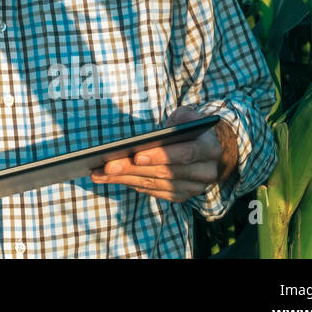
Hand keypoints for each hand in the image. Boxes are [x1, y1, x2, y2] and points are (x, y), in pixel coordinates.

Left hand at [89, 106, 235, 202]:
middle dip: (133, 169)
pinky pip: (155, 192)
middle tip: (106, 165)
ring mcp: (194, 187)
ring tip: (101, 173)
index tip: (136, 156)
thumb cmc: (189, 128)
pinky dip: (133, 184)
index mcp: (210, 148)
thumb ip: (181, 118)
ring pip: (156, 184)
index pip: (185, 154)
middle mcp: (206, 172)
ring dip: (126, 179)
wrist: (204, 148)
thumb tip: (168, 128)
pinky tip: (114, 179)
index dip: (160, 156)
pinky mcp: (182, 195)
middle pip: (165, 172)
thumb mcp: (188, 116)